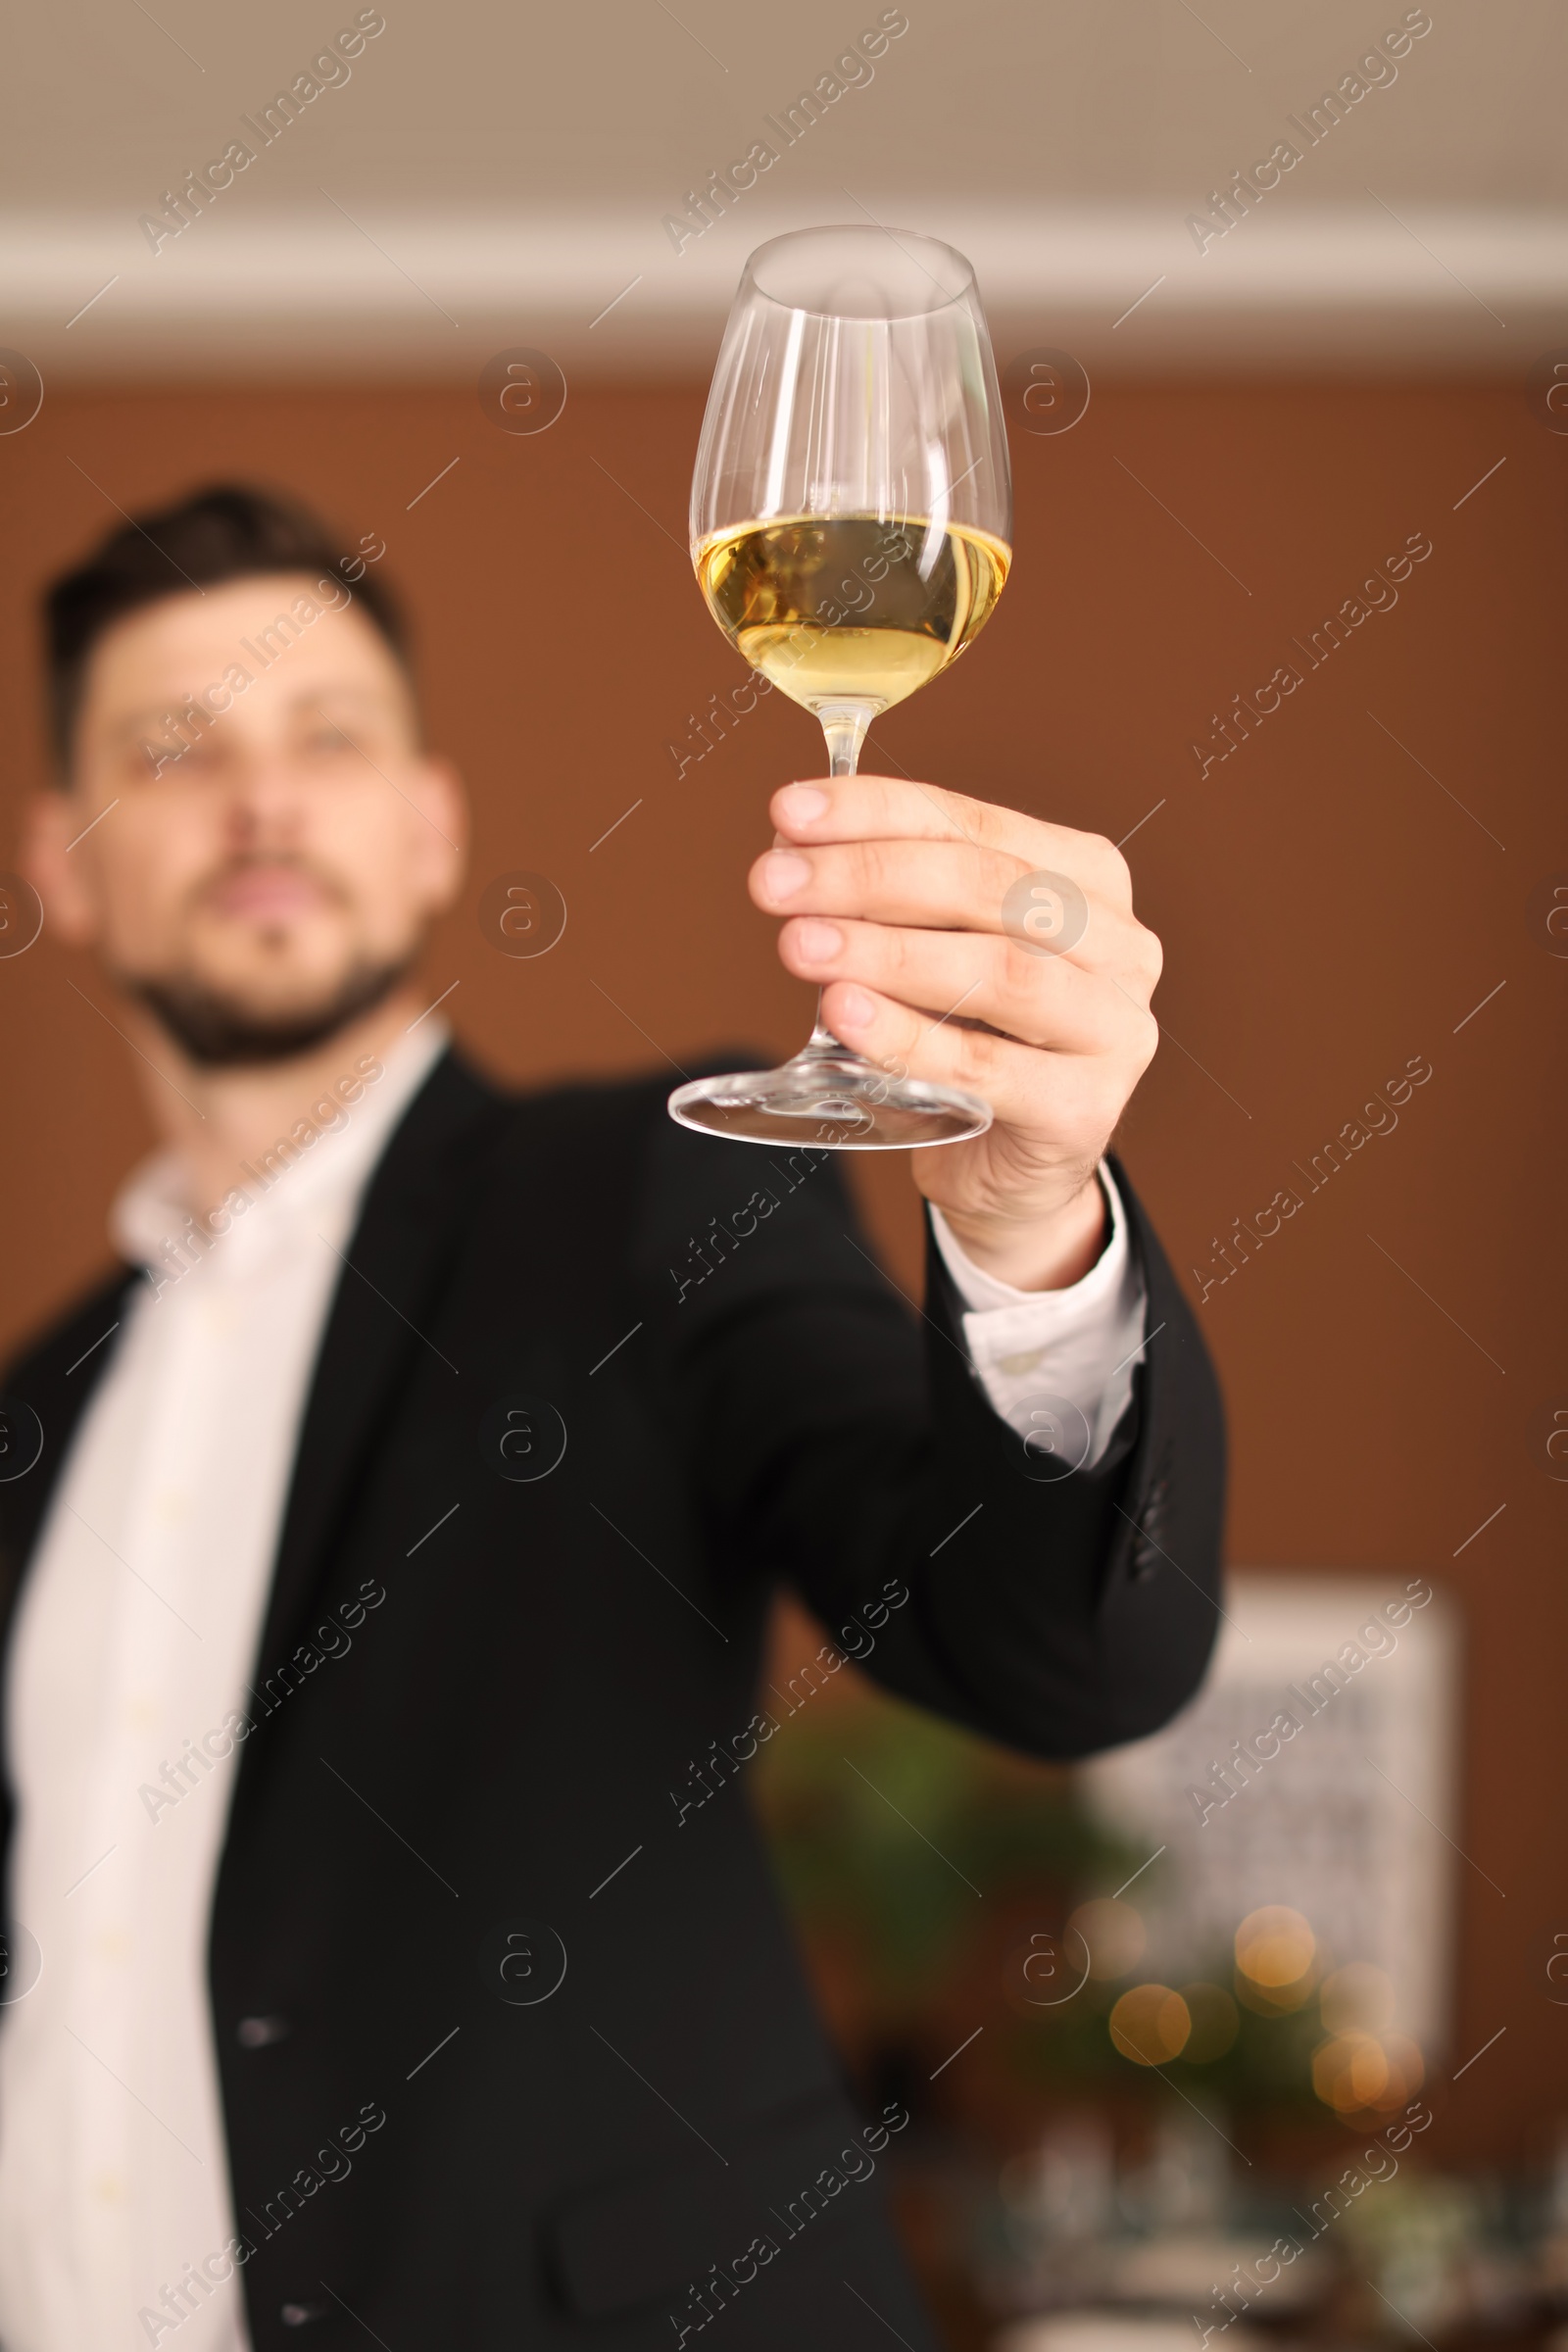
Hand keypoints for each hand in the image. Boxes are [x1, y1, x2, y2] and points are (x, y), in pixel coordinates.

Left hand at [749, 775, 1162, 1290]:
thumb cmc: (967, 1042)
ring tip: (801, 946)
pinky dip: (909, 1037)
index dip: (877, 811)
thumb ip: (885, 901)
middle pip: (988, 887)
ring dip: (887, 953)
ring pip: (999, 972)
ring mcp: (1115, 1029)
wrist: (1005, 1169)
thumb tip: (791, 848)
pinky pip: (987, 1068)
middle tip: (775, 882)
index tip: (788, 811)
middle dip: (868, 876)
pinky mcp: (1085, 1109)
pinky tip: (845, 1015)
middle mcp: (1119, 944)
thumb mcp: (930, 954)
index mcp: (1088, 878)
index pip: (975, 823)